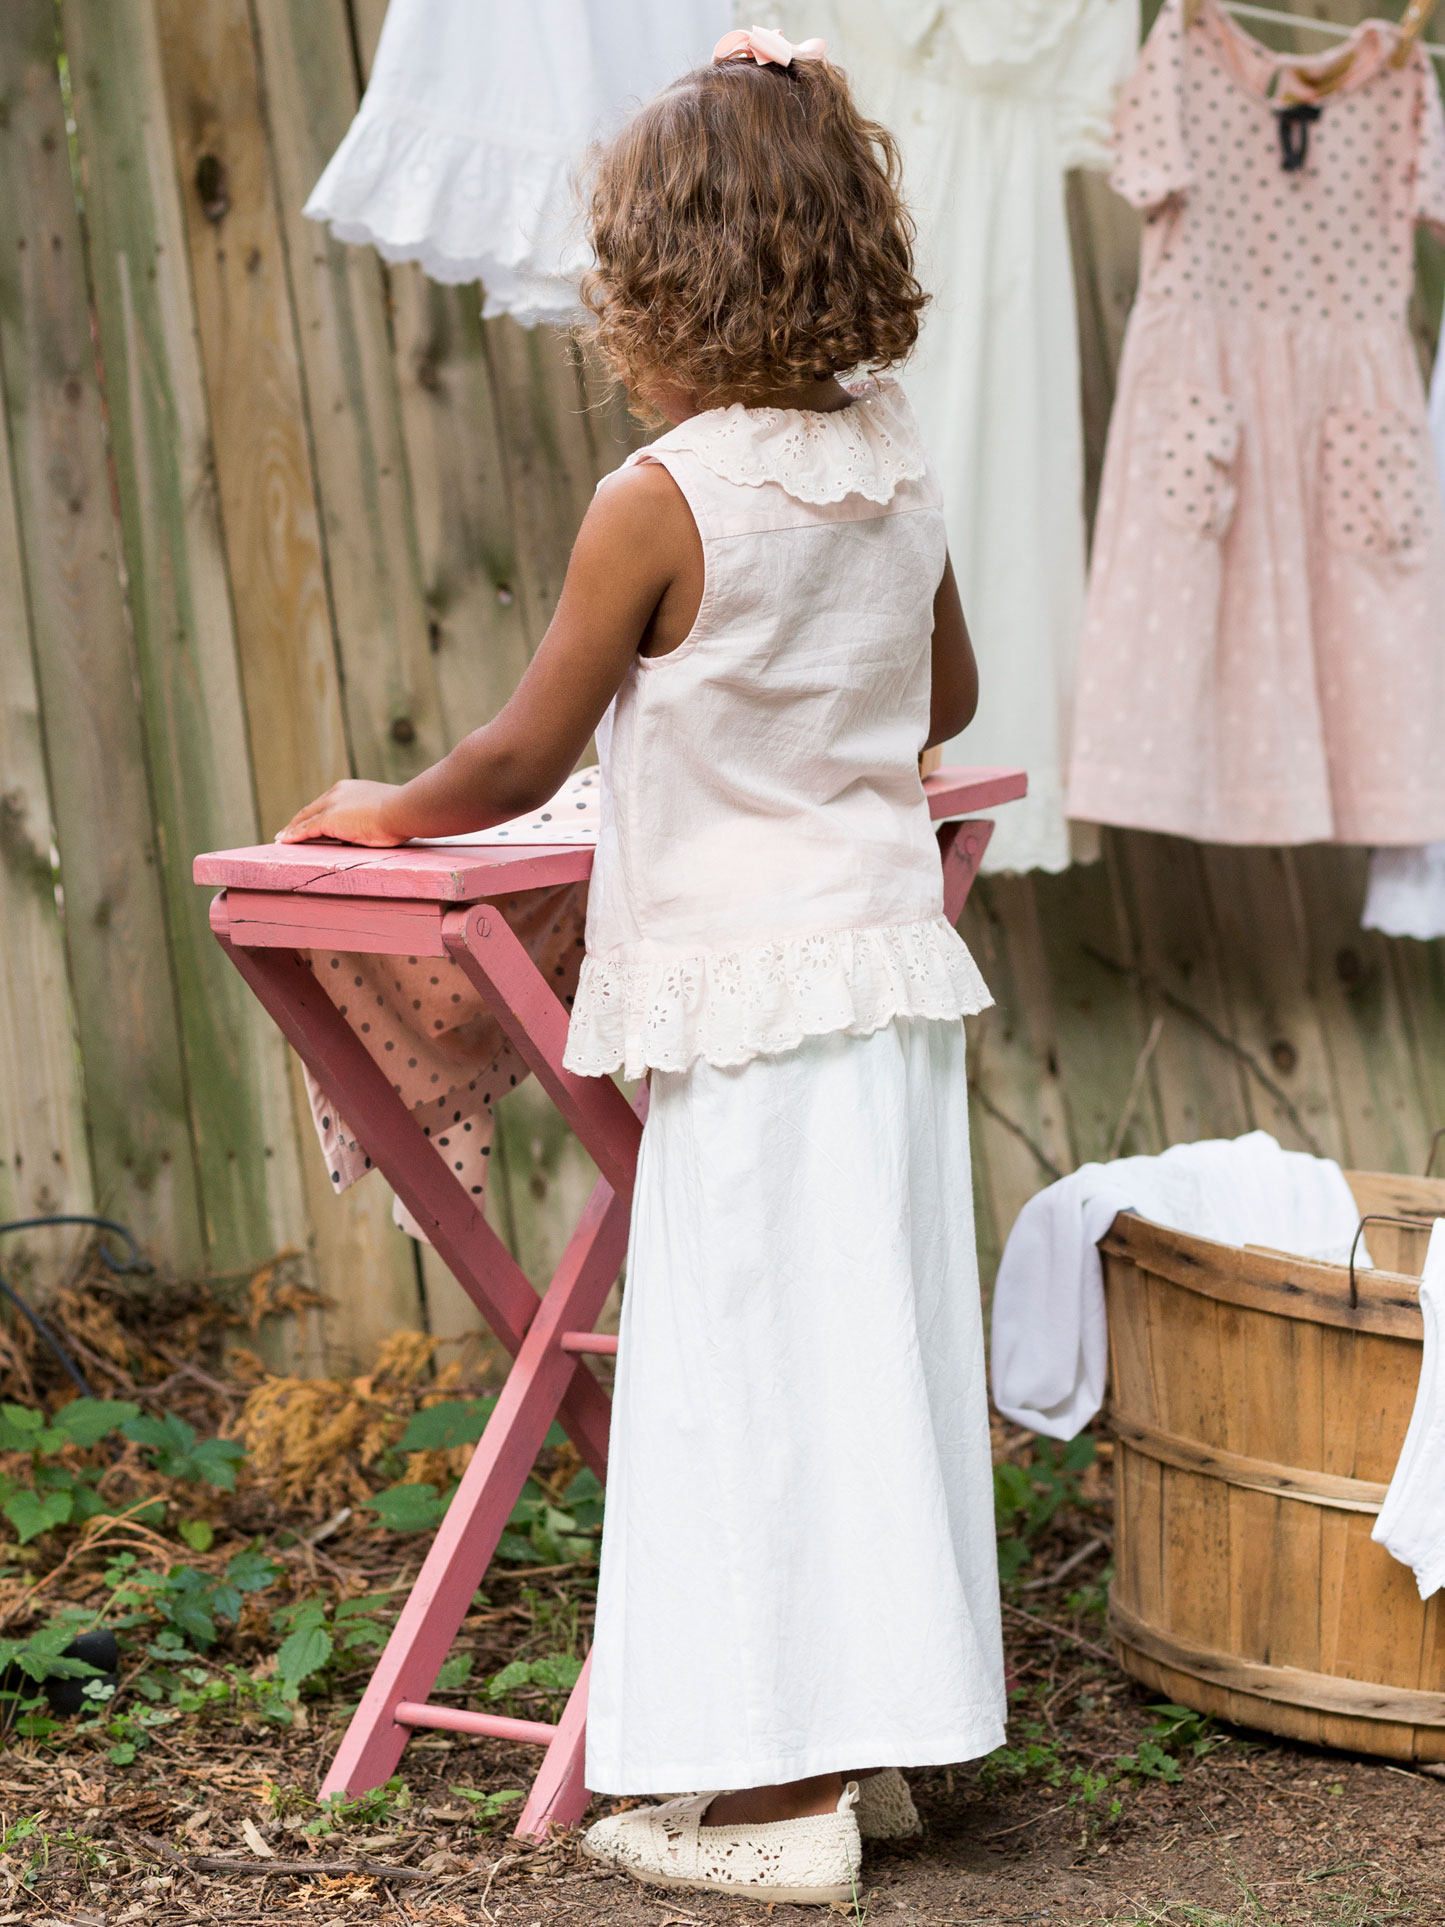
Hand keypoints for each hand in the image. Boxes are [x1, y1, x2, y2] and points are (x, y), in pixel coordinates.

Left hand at [276, 779, 408, 846]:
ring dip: (292, 829)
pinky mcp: (329, 820)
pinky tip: (284, 842)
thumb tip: (370, 829)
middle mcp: (337, 793)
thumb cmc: (402, 813)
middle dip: (298, 821)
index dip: (315, 813)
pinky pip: (306, 829)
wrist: (403, 810)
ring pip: (305, 819)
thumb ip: (371, 817)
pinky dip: (293, 836)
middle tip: (286, 831)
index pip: (326, 803)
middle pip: (311, 809)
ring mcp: (332, 806)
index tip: (308, 821)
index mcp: (350, 789)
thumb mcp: (384, 813)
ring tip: (282, 839)